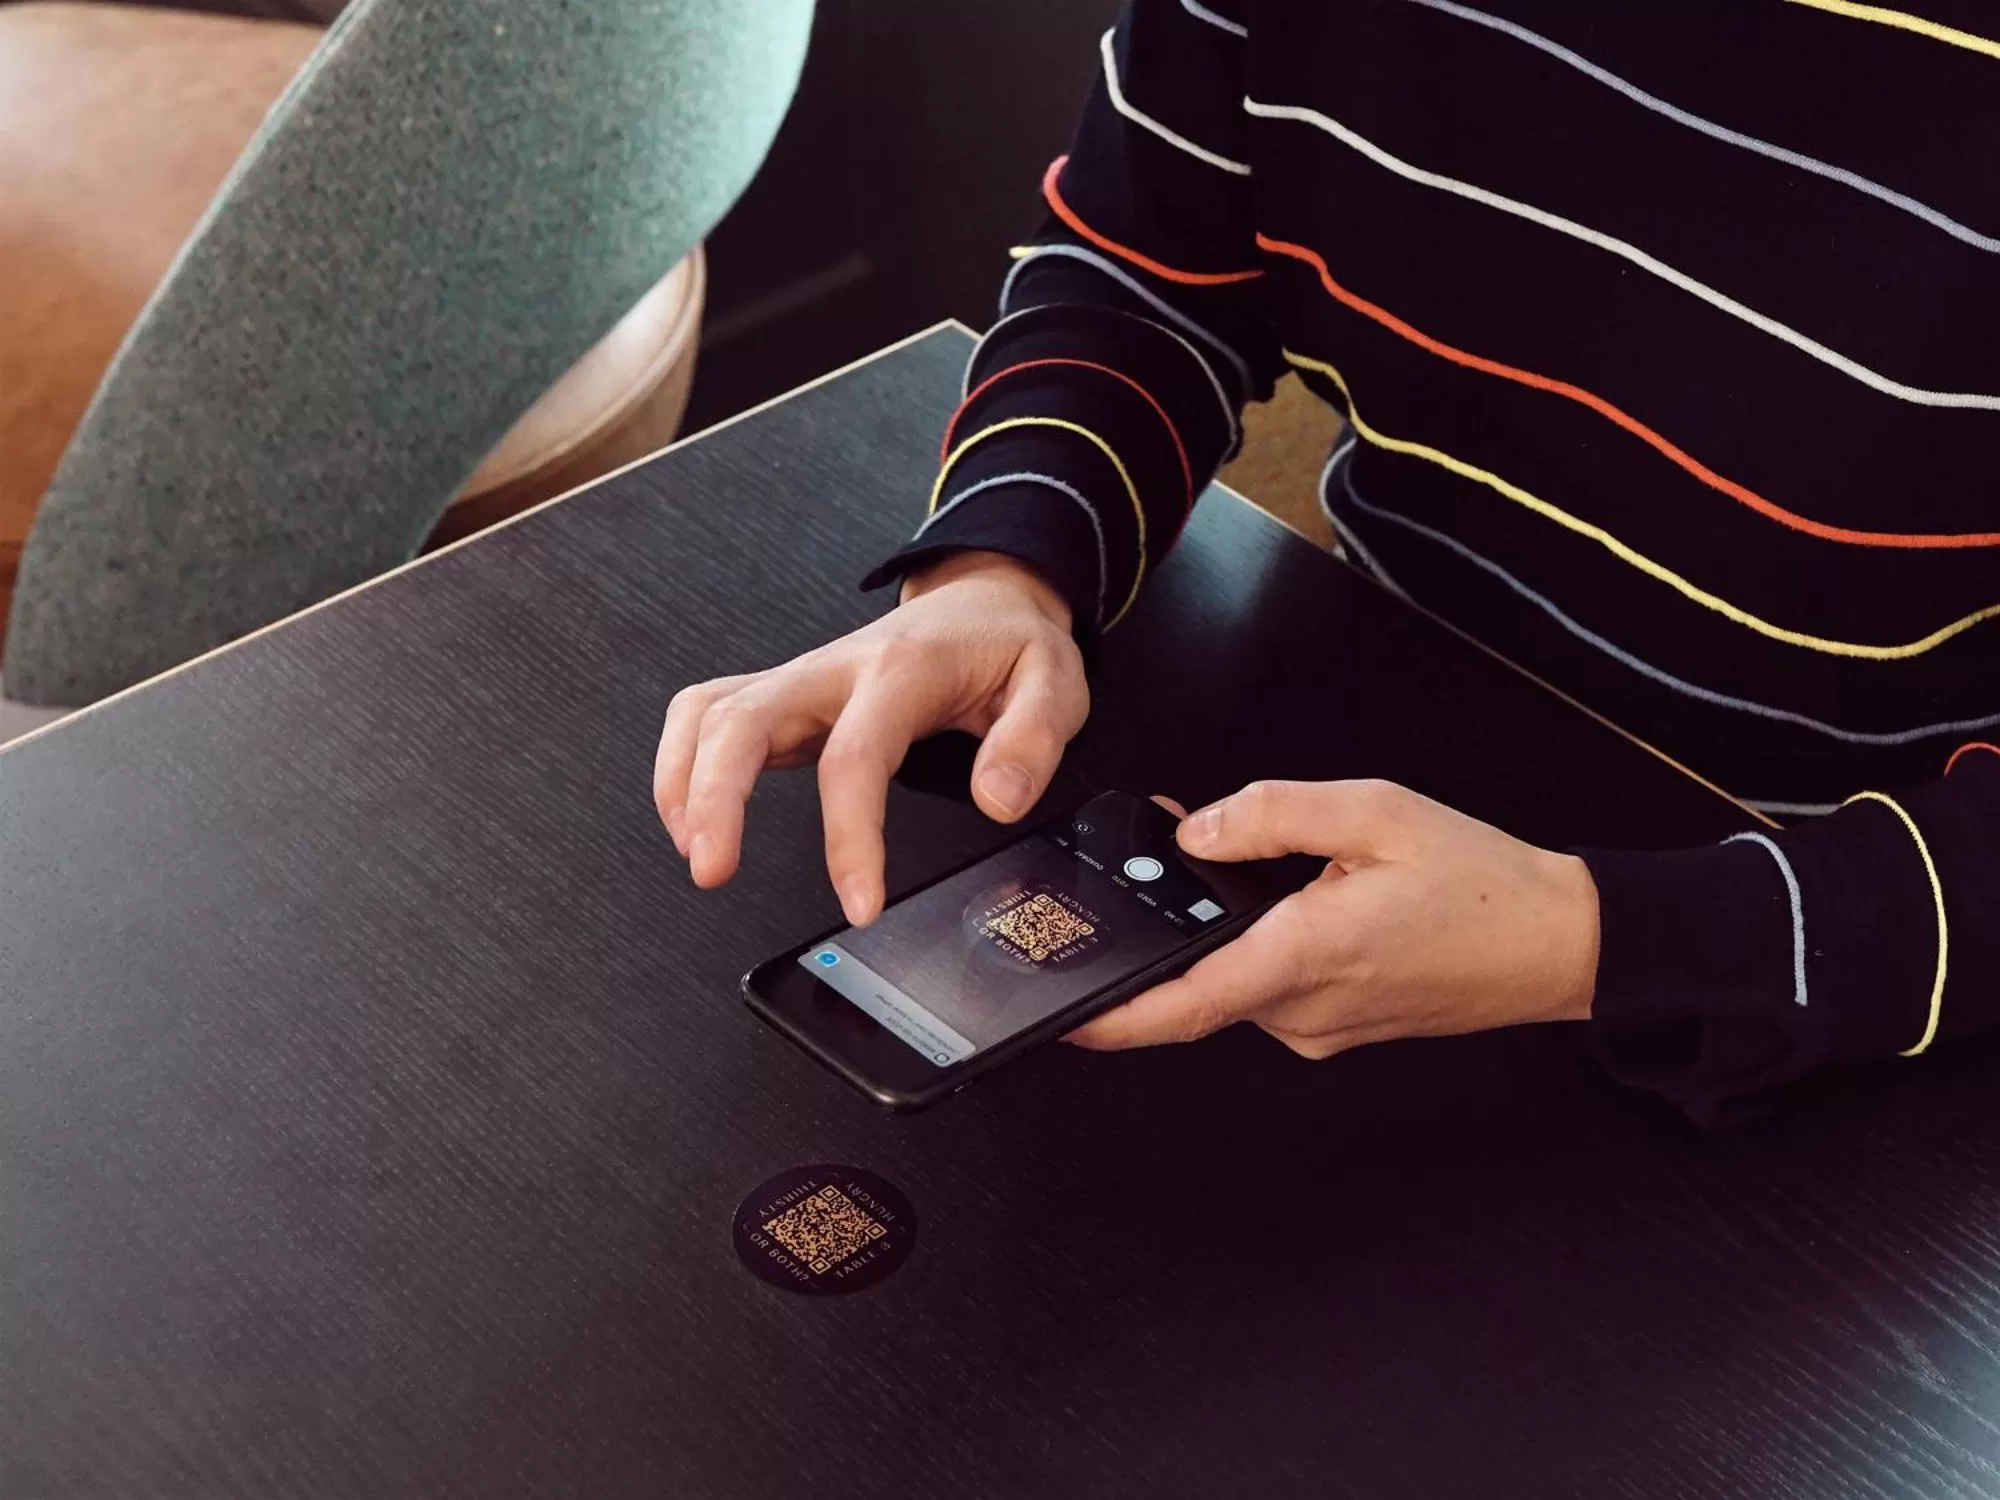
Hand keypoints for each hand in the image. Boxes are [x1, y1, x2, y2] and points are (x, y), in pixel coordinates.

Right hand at [652, 551, 1088, 923]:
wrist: (982, 599)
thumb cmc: (1007, 644)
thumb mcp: (1054, 682)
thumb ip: (1031, 741)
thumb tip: (997, 801)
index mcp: (901, 671)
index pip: (855, 757)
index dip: (849, 837)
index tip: (859, 902)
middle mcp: (835, 668)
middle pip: (743, 720)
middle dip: (714, 796)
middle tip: (712, 870)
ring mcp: (801, 678)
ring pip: (709, 711)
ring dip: (684, 780)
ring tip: (695, 852)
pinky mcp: (785, 692)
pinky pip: (709, 713)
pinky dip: (682, 762)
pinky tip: (688, 814)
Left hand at [1068, 779, 1598, 1055]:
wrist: (1558, 942)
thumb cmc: (1483, 883)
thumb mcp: (1375, 811)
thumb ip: (1274, 813)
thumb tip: (1198, 833)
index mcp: (1309, 957)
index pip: (1185, 1005)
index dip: (1115, 1017)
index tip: (1064, 1014)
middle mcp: (1307, 1009)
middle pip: (1201, 978)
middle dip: (1172, 925)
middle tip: (1169, 855)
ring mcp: (1322, 1027)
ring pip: (1237, 979)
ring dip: (1223, 930)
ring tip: (1248, 858)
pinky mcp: (1337, 1026)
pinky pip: (1271, 985)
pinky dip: (1259, 944)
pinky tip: (1291, 895)